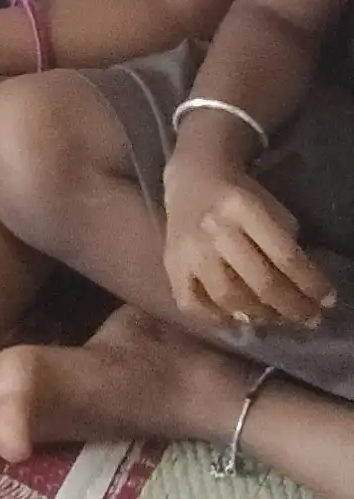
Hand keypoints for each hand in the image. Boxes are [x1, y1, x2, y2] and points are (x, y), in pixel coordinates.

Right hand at [167, 158, 335, 329]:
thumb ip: (285, 246)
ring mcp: (188, 248)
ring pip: (228, 298)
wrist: (192, 179)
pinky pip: (192, 303)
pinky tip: (237, 317)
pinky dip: (217, 319)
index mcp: (242, 207)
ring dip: (261, 316)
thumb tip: (300, 292)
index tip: (329, 300)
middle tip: (311, 318)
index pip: (285, 256)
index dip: (312, 284)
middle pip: (260, 282)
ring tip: (278, 318)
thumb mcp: (270, 209)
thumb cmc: (241, 197)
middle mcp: (213, 227)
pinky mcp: (170, 262)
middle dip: (293, 307)